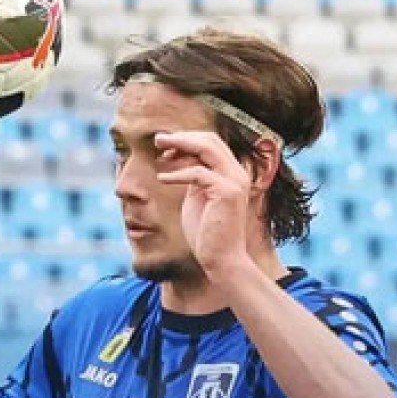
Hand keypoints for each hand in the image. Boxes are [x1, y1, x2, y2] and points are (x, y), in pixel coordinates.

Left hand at [155, 131, 253, 277]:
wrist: (222, 260)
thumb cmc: (208, 234)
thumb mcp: (198, 199)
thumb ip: (195, 180)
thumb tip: (181, 162)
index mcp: (232, 174)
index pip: (212, 143)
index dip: (188, 140)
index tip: (166, 147)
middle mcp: (237, 173)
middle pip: (210, 139)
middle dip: (182, 137)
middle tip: (159, 139)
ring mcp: (234, 181)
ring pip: (207, 148)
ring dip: (180, 145)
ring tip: (160, 151)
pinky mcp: (226, 192)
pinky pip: (198, 173)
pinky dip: (178, 173)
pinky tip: (162, 179)